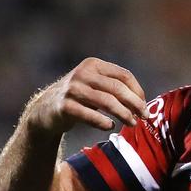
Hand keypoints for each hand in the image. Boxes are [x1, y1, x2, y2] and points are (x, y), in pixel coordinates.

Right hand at [25, 57, 148, 136]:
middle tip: (144, 117)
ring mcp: (72, 89)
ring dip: (123, 114)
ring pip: (106, 101)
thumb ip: (114, 88)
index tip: (144, 106)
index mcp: (93, 65)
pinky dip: (102, 121)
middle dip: (134, 104)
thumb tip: (142, 103)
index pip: (123, 75)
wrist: (45, 110)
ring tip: (132, 123)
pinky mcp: (64, 106)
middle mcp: (83, 73)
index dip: (137, 91)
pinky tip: (109, 126)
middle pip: (117, 88)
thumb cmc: (78, 99)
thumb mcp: (94, 85)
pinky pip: (89, 115)